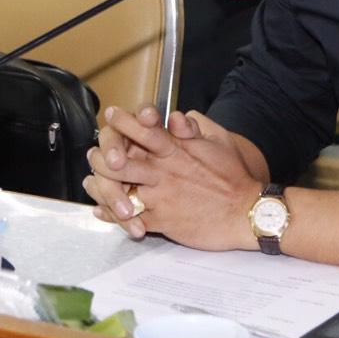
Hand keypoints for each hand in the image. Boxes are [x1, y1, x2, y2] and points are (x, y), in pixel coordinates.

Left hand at [83, 105, 262, 250]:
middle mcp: (164, 172)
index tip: (112, 116)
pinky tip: (103, 212)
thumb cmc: (235, 177)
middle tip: (94, 153)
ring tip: (92, 182)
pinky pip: (131, 217)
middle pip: (121, 160)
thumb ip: (196, 125)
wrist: (247, 214)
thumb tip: (176, 116)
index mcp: (177, 150)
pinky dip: (114, 215)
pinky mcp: (163, 221)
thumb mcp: (220, 141)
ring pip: (120, 188)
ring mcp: (161, 197)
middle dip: (102, 155)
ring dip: (102, 185)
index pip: (143, 130)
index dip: (123, 122)